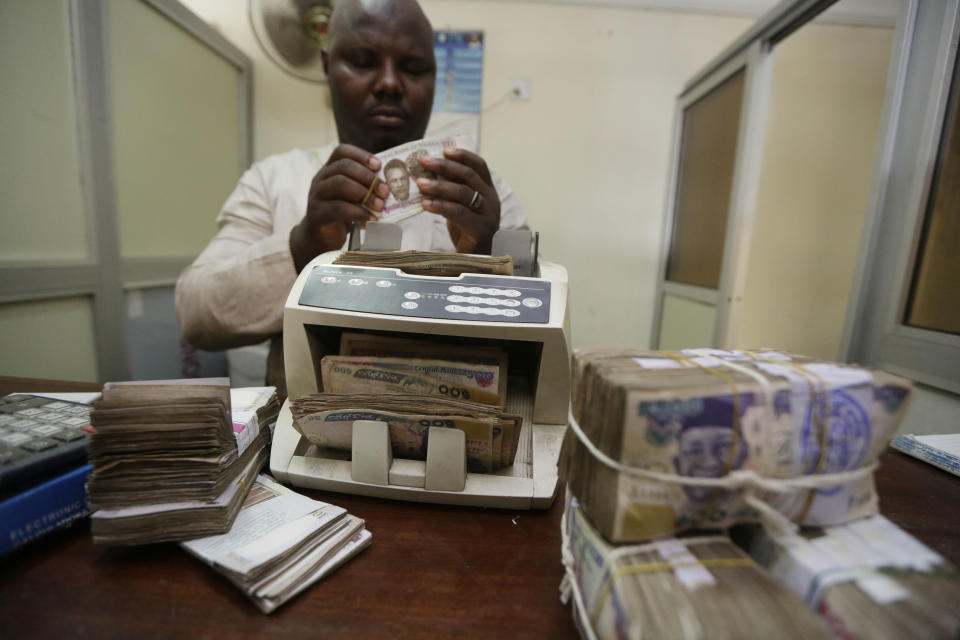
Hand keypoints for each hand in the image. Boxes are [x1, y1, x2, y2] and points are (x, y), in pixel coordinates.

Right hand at [289, 144, 389, 271]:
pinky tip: (371, 219)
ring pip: (340, 184)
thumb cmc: (341, 215)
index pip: (341, 151)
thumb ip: (363, 187)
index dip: (361, 155)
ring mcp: (316, 196)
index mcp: (329, 171)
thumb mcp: (352, 197)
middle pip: (343, 166)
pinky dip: (358, 213)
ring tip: (380, 206)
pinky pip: (339, 208)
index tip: (379, 165)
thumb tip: (390, 183)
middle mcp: (320, 179)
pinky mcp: (317, 214)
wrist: (321, 239)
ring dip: (365, 194)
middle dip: (368, 177)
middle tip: (385, 191)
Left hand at [417, 148, 499, 253]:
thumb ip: (452, 191)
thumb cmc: (467, 231)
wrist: (479, 260)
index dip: (463, 155)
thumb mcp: (461, 206)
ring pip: (463, 193)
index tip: (445, 150)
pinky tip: (426, 204)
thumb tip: (427, 173)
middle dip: (445, 166)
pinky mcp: (480, 229)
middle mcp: (491, 199)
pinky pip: (458, 213)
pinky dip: (440, 206)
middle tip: (424, 162)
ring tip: (420, 183)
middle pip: (469, 175)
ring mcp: (488, 214)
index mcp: (489, 190)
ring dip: (439, 186)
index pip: (479, 165)